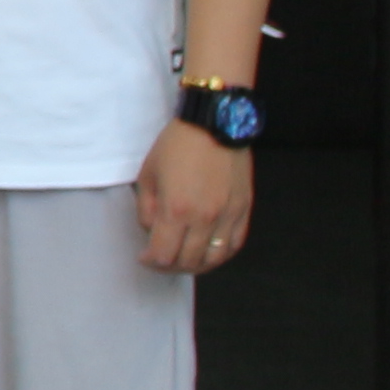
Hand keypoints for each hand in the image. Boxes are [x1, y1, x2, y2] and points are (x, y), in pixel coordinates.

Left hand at [137, 127, 253, 274]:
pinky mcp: (243, 210)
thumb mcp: (148, 175)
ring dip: (196, 265)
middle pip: (188, 262)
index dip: (151, 261)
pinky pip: (234, 245)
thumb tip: (151, 231)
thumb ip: (147, 209)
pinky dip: (220, 255)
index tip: (145, 257)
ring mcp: (228, 216)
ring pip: (214, 259)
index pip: (164, 255)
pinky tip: (209, 252)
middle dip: (170, 266)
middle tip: (161, 260)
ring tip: (184, 260)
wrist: (214, 123)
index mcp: (177, 210)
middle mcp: (205, 218)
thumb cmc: (177, 145)